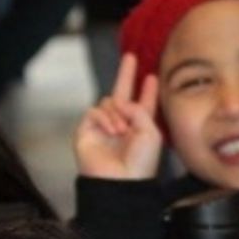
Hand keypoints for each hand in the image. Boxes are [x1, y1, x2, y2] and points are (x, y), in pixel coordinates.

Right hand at [73, 53, 163, 180]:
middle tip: (130, 57)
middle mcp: (122, 124)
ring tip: (123, 130)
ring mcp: (103, 127)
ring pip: (108, 102)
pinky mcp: (87, 130)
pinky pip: (94, 111)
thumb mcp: (151, 132)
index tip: (151, 76)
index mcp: (141, 126)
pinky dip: (104, 118)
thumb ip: (139, 109)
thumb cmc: (140, 163)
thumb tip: (119, 101)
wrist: (120, 181)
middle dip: (126, 75)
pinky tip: (113, 130)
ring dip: (117, 112)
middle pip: (122, 94)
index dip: (148, 90)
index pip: (144, 103)